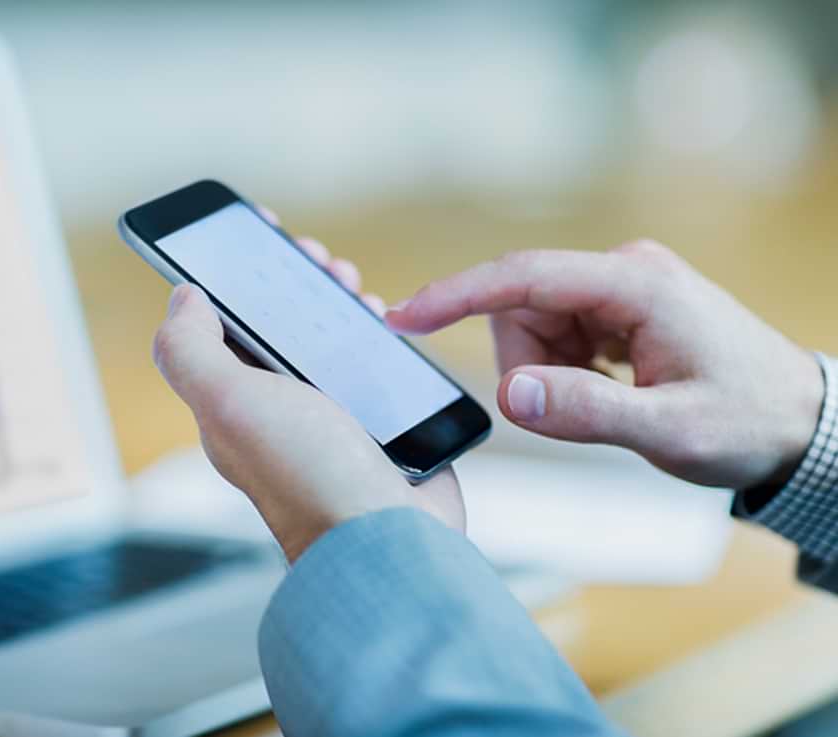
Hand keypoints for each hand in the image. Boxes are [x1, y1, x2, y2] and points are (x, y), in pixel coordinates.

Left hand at [152, 251, 461, 562]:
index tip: (257, 232)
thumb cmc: (307, 474)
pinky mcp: (376, 424)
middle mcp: (278, 408)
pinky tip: (384, 326)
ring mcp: (329, 417)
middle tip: (317, 260)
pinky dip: (376, 337)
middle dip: (294, 280)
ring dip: (335, 302)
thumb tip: (181, 298)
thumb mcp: (227, 402)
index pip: (222, 324)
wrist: (389, 537)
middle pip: (278, 325)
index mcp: (234, 401)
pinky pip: (371, 366)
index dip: (233, 274)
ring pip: (327, 340)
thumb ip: (190, 350)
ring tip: (352, 287)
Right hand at [386, 241, 822, 489]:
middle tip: (585, 409)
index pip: (524, 277)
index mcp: (636, 285)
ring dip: (551, 372)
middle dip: (530, 365)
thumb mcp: (670, 430)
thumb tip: (511, 394)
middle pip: (524, 309)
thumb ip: (588, 411)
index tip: (404, 317)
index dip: (457, 296)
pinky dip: (567, 370)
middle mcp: (625, 272)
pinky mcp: (621, 306)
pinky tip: (615, 388)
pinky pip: (559, 334)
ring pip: (535, 326)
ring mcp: (623, 287)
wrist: (802, 423)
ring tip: (613, 400)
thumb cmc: (748, 423)